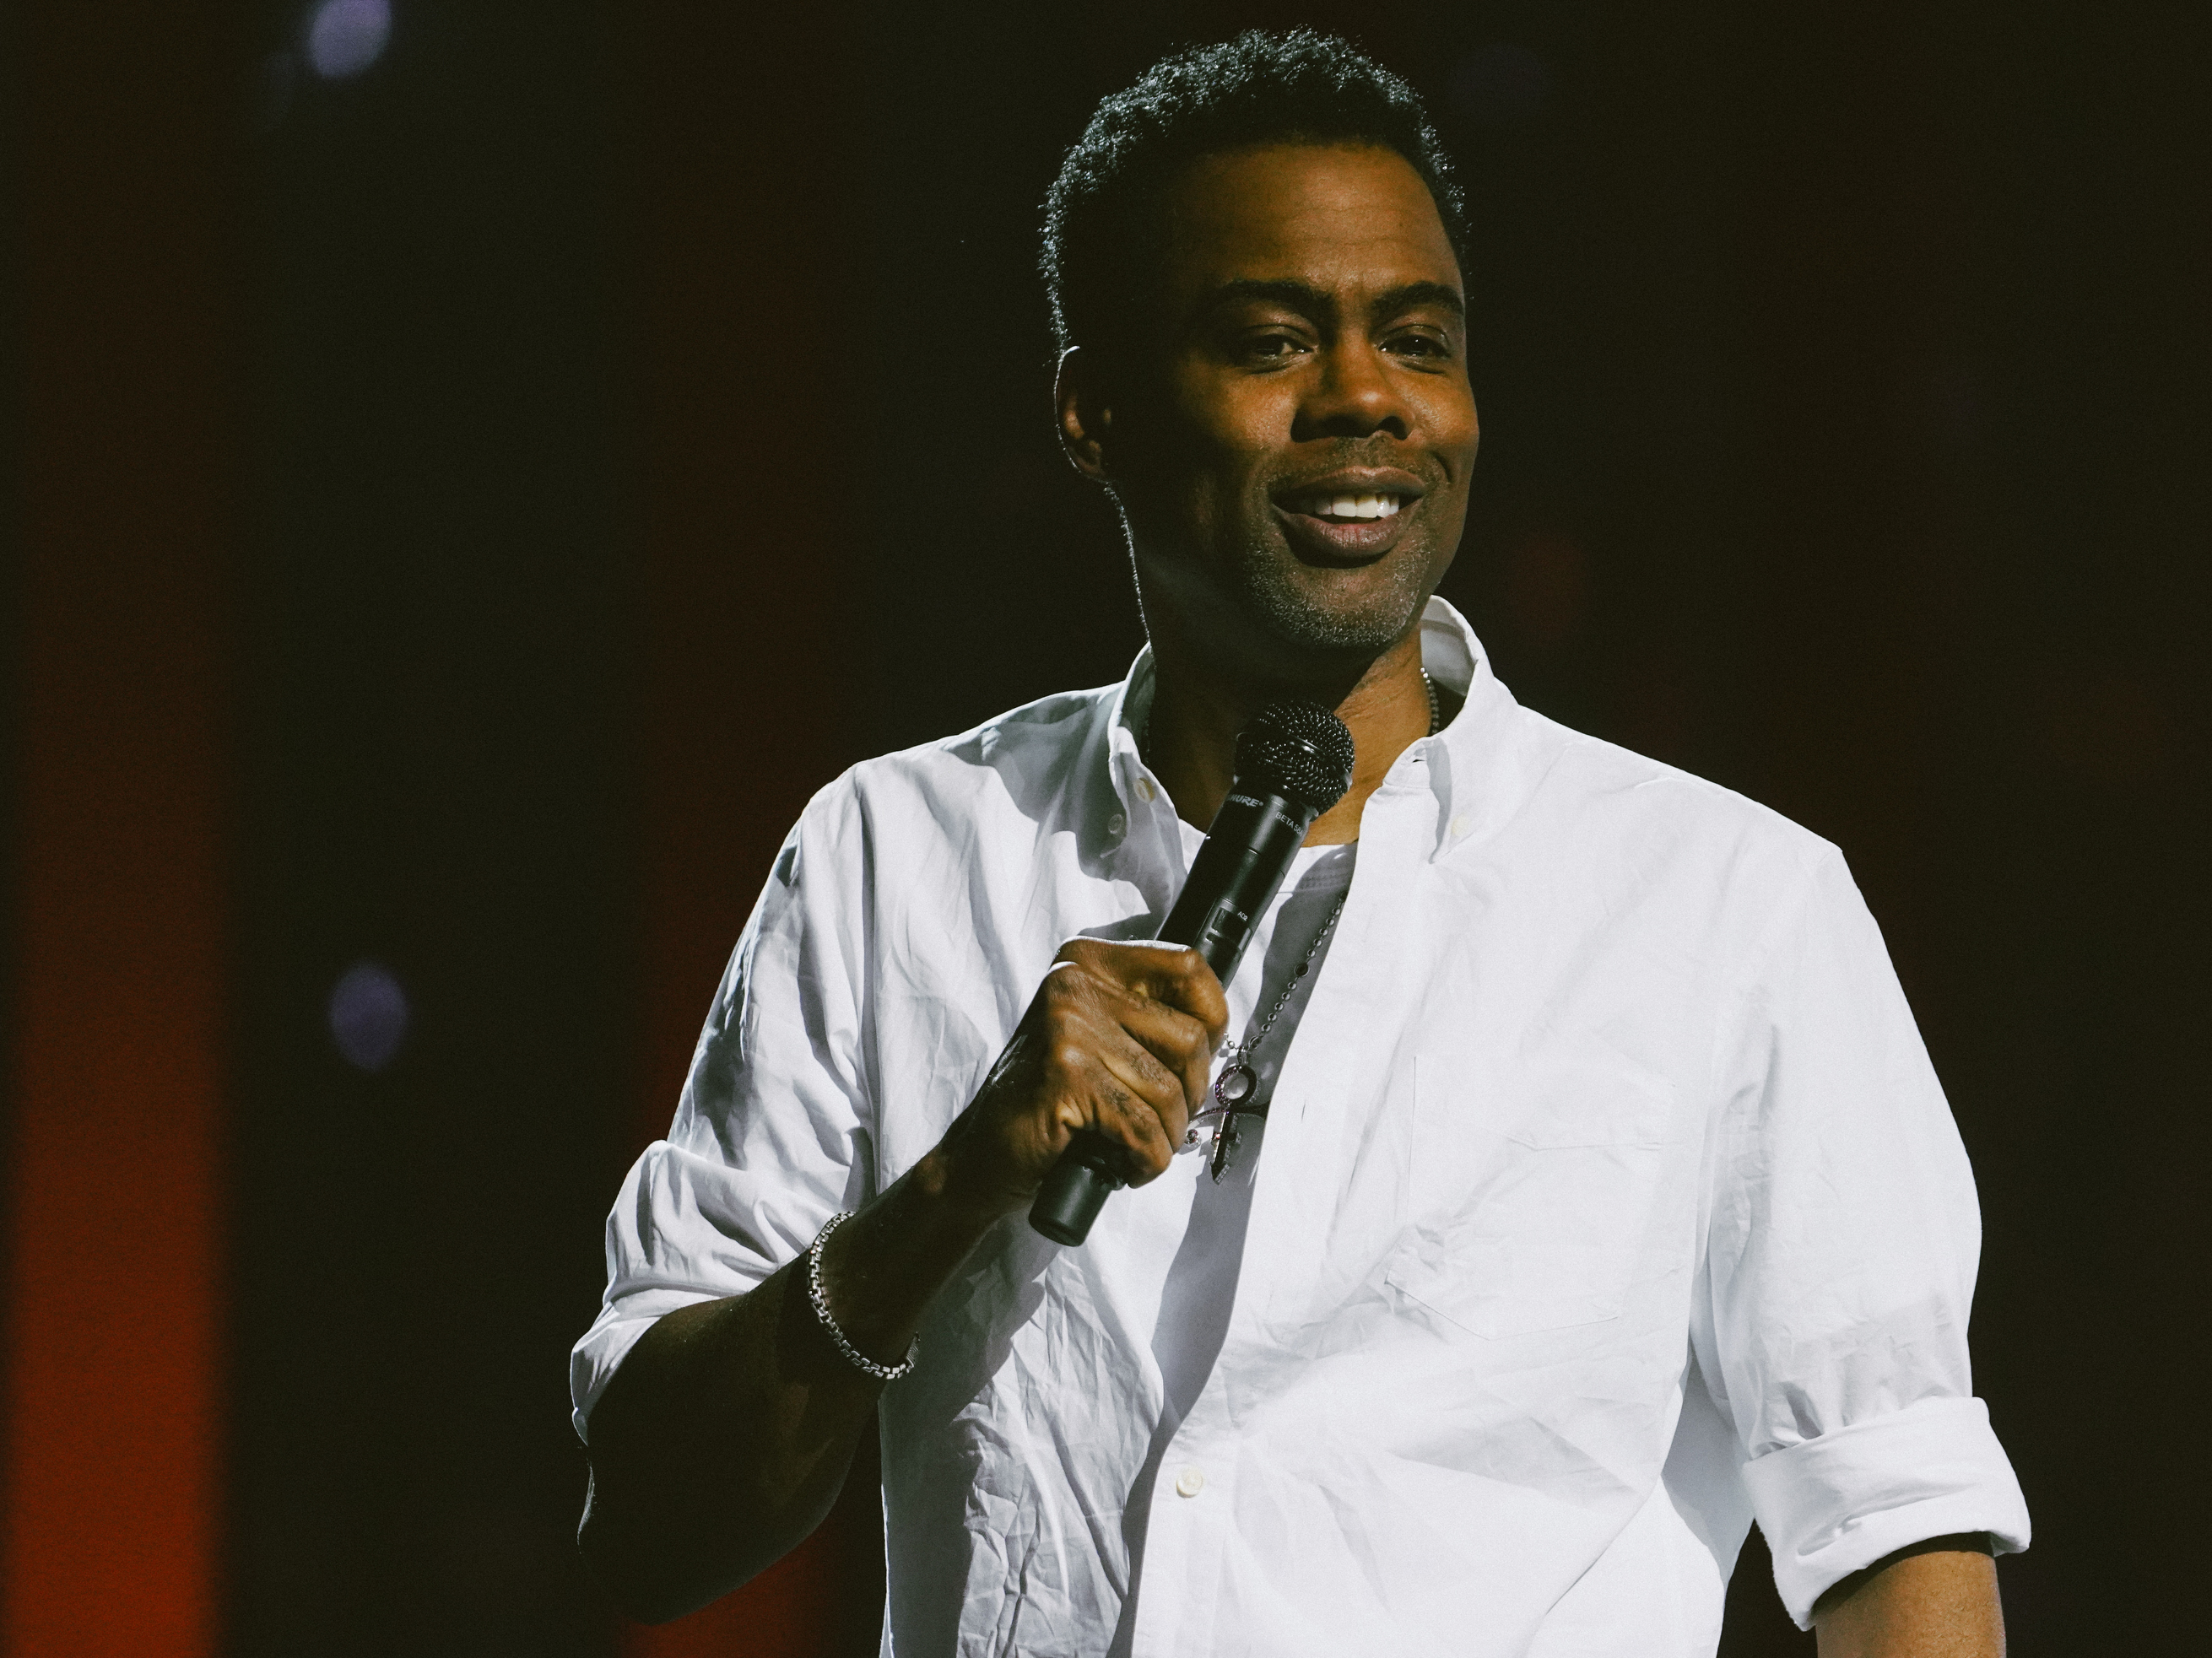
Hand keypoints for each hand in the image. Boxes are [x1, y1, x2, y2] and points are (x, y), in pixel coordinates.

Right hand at [931, 939, 1228, 1219]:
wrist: (982, 1154)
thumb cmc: (1050, 1101)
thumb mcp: (1097, 1036)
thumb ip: (1146, 1017)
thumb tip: (1217, 1032)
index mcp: (1088, 962)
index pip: (1188, 966)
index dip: (1211, 1020)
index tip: (1190, 1062)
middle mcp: (1075, 981)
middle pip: (1190, 1037)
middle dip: (1189, 1095)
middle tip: (1159, 1120)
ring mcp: (1068, 1025)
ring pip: (1170, 1091)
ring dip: (1165, 1136)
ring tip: (1134, 1147)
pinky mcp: (1066, 1075)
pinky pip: (1143, 1128)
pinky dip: (1145, 1161)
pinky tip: (1123, 1165)